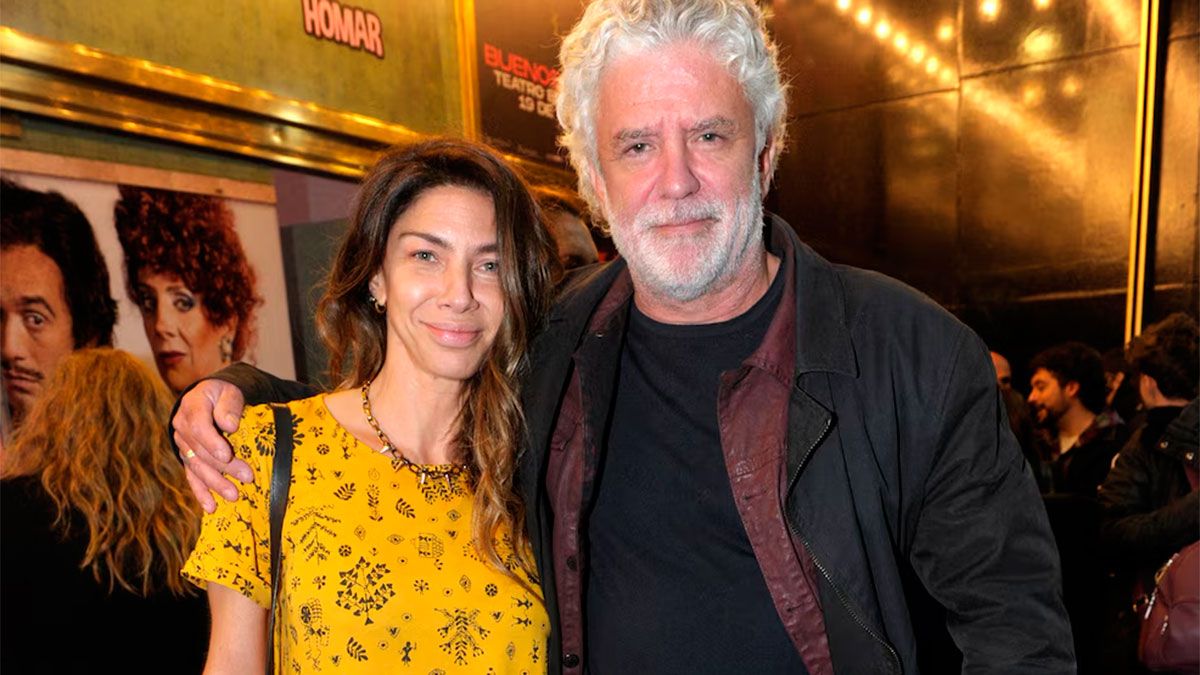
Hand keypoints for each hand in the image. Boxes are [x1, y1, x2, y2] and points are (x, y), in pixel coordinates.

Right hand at [174, 379, 253, 512]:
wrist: (210, 395)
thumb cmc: (224, 394)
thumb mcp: (230, 392)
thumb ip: (229, 406)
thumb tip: (230, 426)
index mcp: (192, 407)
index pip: (198, 427)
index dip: (211, 442)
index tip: (226, 454)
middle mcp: (182, 427)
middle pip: (200, 451)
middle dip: (223, 467)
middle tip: (247, 477)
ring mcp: (183, 444)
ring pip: (196, 466)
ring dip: (215, 483)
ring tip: (234, 495)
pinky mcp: (187, 457)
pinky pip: (192, 476)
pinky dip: (201, 492)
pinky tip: (210, 506)